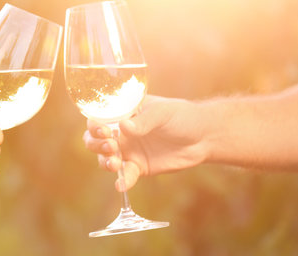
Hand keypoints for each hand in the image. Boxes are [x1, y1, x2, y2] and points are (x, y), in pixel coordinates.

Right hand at [83, 96, 208, 191]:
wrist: (203, 137)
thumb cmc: (181, 116)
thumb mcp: (163, 113)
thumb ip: (144, 121)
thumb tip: (123, 126)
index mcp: (122, 114)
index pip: (98, 118)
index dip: (95, 125)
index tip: (104, 130)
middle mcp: (120, 133)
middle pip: (94, 140)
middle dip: (96, 144)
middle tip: (111, 147)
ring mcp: (128, 151)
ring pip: (104, 159)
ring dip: (105, 162)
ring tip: (116, 163)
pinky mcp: (138, 168)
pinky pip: (124, 176)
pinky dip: (121, 181)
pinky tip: (121, 185)